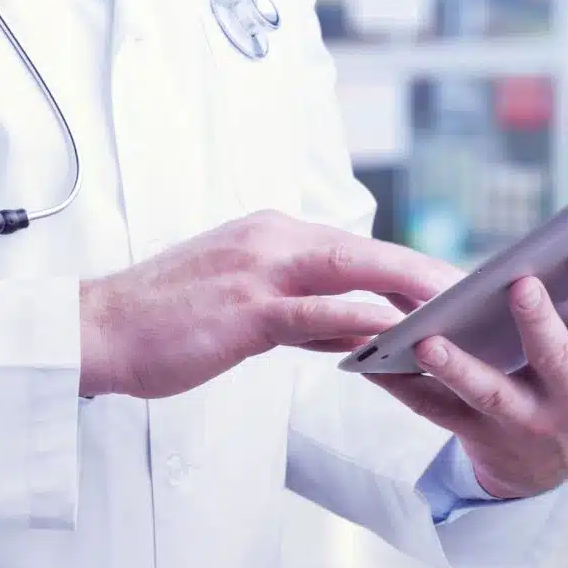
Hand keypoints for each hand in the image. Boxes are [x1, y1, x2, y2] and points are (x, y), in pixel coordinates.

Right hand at [79, 211, 463, 399]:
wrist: (96, 331)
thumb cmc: (166, 324)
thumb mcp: (244, 308)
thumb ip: (302, 314)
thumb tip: (357, 331)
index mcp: (270, 235)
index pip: (354, 247)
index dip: (405, 264)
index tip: (448, 280)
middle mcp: (269, 241)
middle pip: (364, 251)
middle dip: (422, 271)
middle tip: (471, 291)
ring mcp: (257, 271)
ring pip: (349, 271)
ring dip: (405, 288)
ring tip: (451, 311)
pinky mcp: (243, 309)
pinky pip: (312, 311)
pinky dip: (356, 318)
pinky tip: (390, 332)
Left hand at [370, 238, 567, 498]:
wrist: (550, 462)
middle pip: (554, 358)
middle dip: (540, 323)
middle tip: (520, 284)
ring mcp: (520, 420)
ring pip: (488, 393)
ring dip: (458, 367)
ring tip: (428, 338)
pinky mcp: (473, 434)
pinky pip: (433, 410)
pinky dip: (402, 385)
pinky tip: (372, 361)